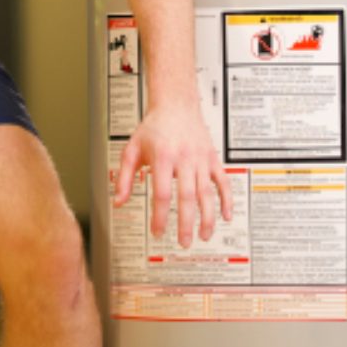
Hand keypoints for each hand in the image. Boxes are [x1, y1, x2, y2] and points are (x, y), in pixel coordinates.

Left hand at [112, 100, 232, 247]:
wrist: (176, 104)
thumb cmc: (153, 127)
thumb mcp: (132, 149)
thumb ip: (125, 178)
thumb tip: (119, 202)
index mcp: (163, 157)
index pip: (162, 193)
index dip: (160, 216)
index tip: (158, 232)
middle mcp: (184, 158)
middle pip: (187, 197)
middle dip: (186, 223)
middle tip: (184, 242)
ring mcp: (201, 159)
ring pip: (207, 193)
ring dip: (207, 217)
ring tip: (204, 236)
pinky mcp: (213, 158)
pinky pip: (224, 181)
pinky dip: (227, 200)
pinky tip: (225, 216)